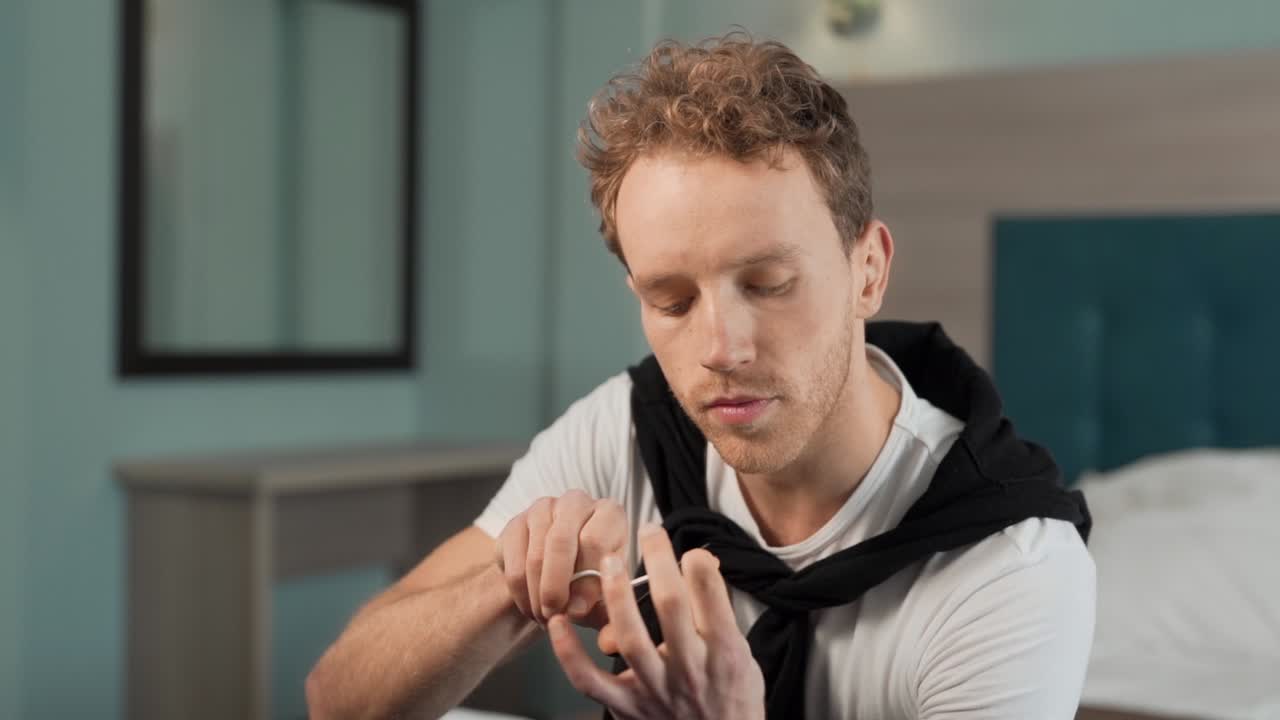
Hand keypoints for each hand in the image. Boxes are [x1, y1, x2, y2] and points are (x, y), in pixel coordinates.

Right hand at [496, 490, 626, 626]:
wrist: (564, 568)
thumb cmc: (594, 577)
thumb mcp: (608, 590)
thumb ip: (603, 603)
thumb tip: (583, 617)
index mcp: (608, 513)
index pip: (595, 541)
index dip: (585, 580)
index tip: (578, 611)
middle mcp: (576, 502)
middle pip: (559, 543)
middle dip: (555, 587)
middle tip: (554, 616)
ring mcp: (542, 509)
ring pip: (534, 556)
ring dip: (537, 595)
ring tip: (544, 617)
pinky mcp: (515, 523)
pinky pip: (513, 564)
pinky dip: (520, 593)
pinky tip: (531, 606)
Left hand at [547, 523, 765, 719]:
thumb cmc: (731, 696)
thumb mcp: (742, 653)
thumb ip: (719, 611)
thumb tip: (702, 560)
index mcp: (725, 655)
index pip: (714, 602)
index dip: (701, 569)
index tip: (690, 549)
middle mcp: (690, 671)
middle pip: (671, 607)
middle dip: (659, 562)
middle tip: (650, 531)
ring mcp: (655, 690)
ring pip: (631, 638)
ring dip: (617, 595)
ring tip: (610, 561)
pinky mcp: (627, 706)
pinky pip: (590, 680)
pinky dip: (568, 653)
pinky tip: (557, 623)